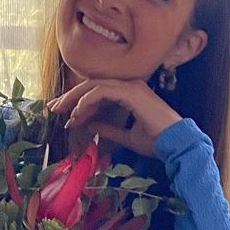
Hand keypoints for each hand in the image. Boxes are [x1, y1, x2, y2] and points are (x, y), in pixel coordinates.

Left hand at [46, 78, 181, 157]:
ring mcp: (130, 87)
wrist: (176, 144)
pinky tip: (77, 114)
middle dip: (70, 96)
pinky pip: (101, 92)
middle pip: (92, 85)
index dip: (79, 102)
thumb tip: (91, 126)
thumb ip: (109, 129)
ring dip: (75, 98)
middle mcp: (129, 86)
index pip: (98, 91)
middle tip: (53, 107)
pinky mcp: (130, 93)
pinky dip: (87, 101)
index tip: (64, 115)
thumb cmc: (158, 141)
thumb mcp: (127, 136)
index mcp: (130, 94)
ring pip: (94, 86)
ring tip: (62, 112)